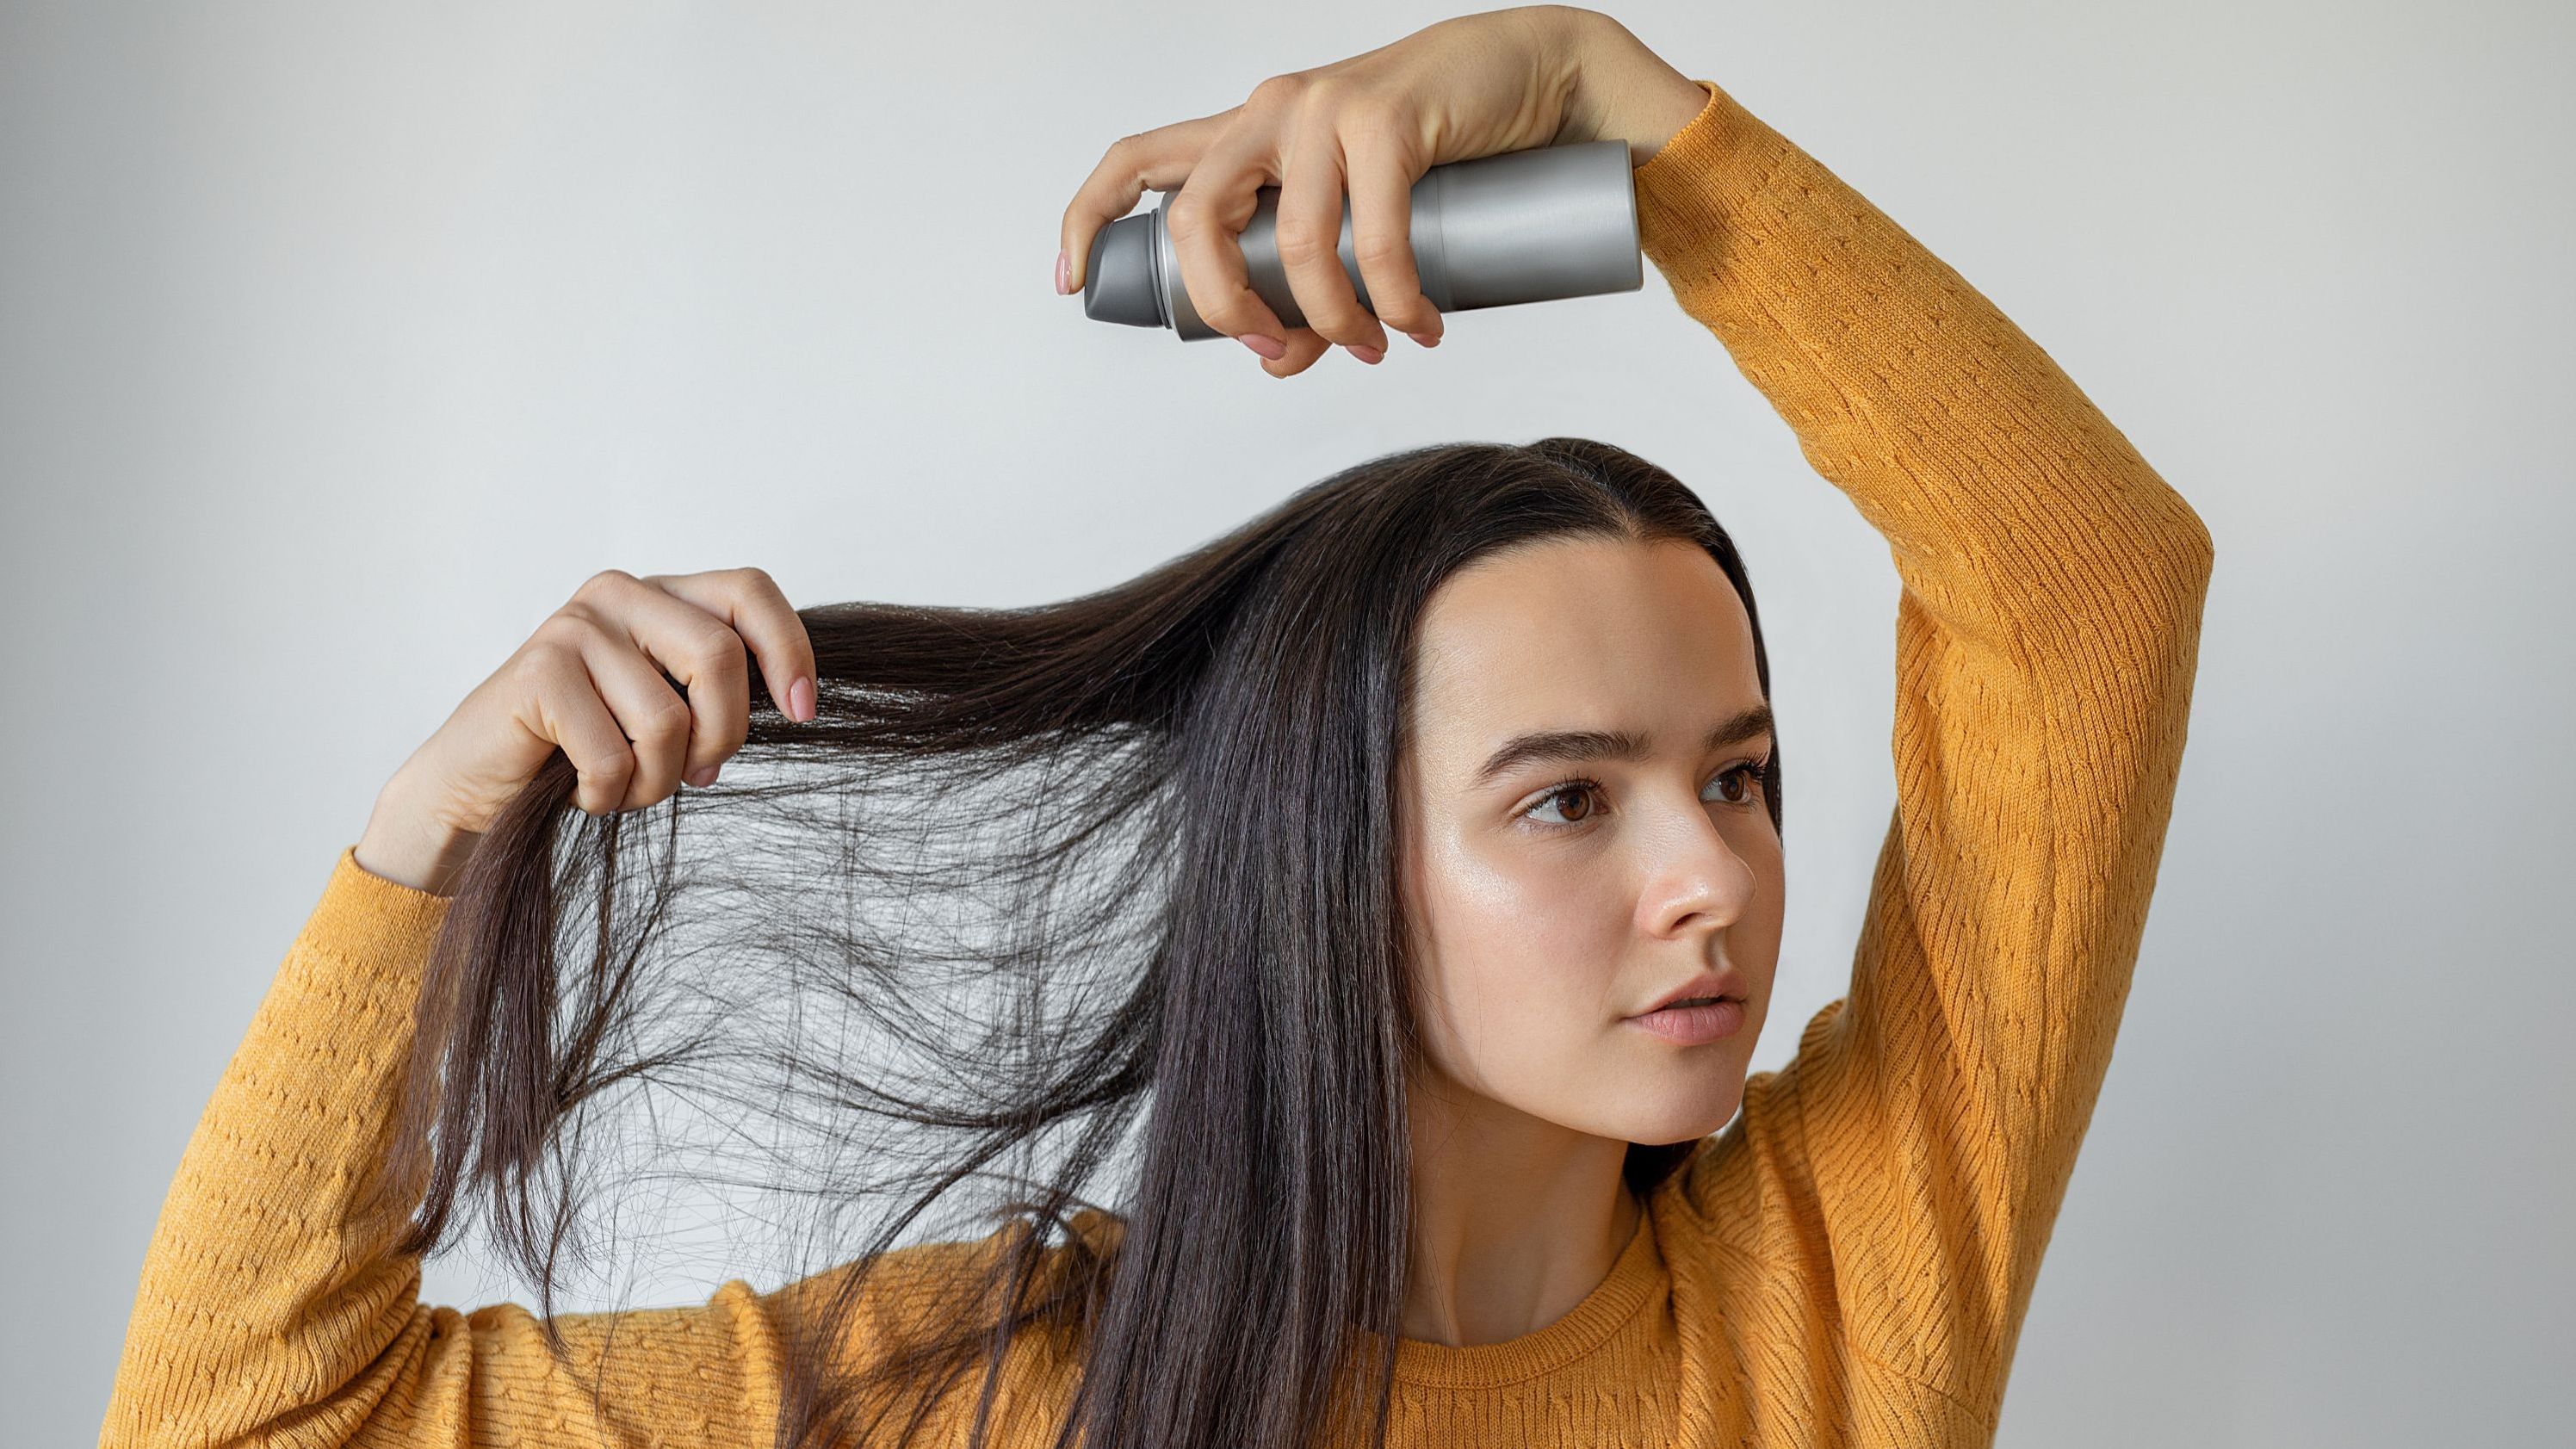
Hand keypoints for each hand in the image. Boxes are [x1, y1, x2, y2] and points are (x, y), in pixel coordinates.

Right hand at [355, 567, 817, 894]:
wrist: (477, 783)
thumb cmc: (584, 749)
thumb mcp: (666, 709)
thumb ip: (716, 689)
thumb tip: (794, 697)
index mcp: (661, 596)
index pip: (749, 591)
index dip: (789, 649)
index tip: (802, 711)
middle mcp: (620, 595)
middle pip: (720, 657)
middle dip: (723, 734)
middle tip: (699, 775)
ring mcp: (575, 626)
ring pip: (667, 720)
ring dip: (658, 782)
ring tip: (626, 788)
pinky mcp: (538, 672)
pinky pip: (613, 754)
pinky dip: (609, 795)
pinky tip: (586, 794)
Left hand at [1055, 5, 1708, 377]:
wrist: (1542, 77)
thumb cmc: (1447, 150)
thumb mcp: (1362, 217)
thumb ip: (1311, 284)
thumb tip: (1277, 363)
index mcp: (1248, 131)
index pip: (1137, 160)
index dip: (1088, 220)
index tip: (1072, 283)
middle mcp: (1271, 110)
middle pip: (1195, 219)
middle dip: (1224, 308)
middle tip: (1274, 353)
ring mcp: (1324, 109)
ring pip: (1292, 243)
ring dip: (1333, 321)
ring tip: (1380, 346)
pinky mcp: (1384, 117)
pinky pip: (1372, 236)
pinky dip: (1395, 299)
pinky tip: (1418, 325)